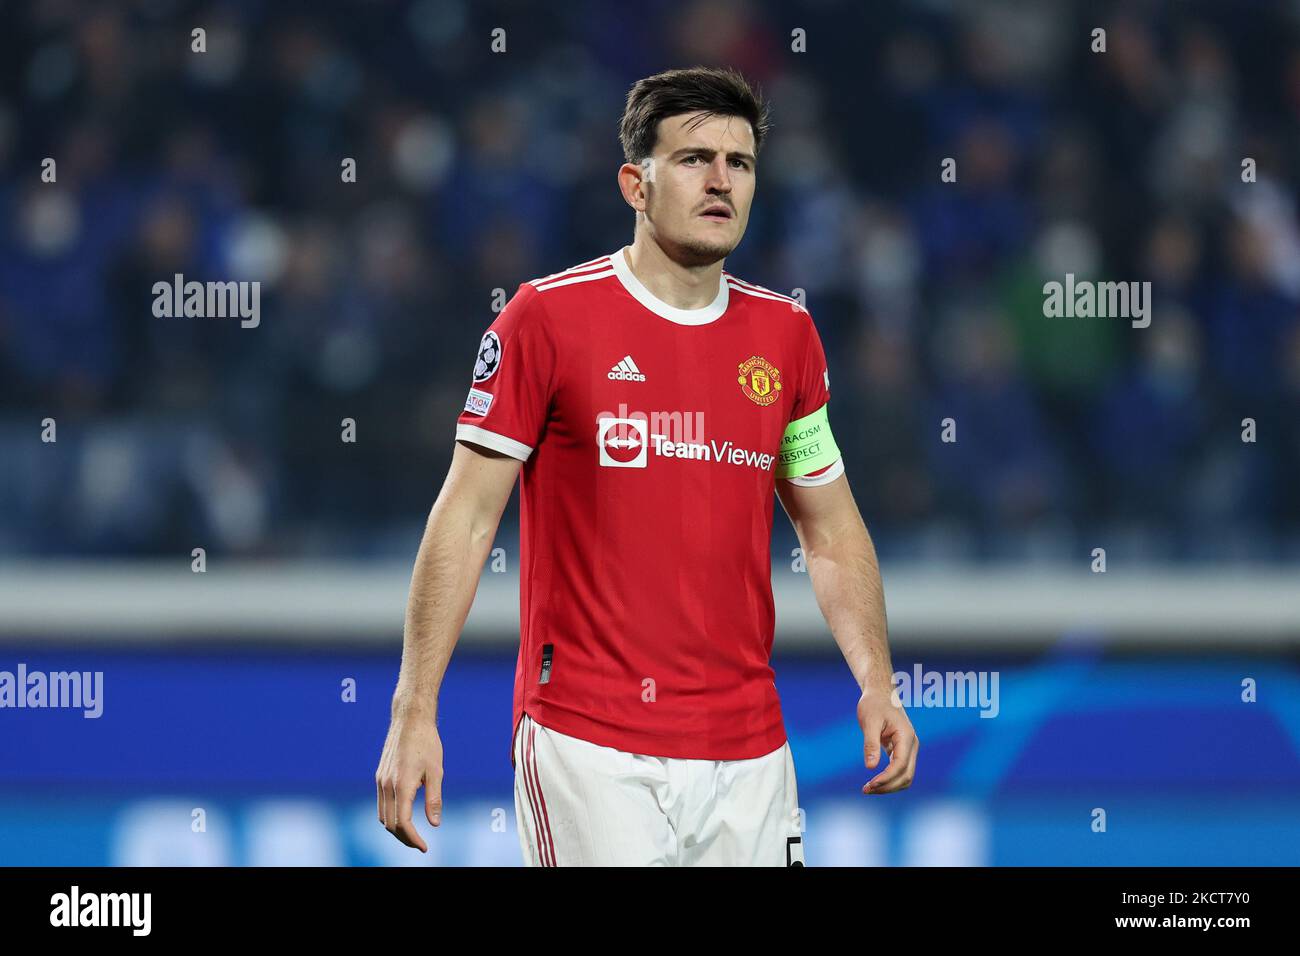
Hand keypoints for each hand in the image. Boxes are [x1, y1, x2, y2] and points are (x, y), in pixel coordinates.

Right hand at [375, 703, 442, 851]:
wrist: (410, 720)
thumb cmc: (427, 743)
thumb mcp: (436, 771)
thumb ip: (434, 799)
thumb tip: (435, 824)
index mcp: (402, 785)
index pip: (403, 823)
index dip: (413, 839)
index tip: (424, 847)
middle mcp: (387, 785)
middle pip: (390, 823)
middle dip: (404, 838)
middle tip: (420, 844)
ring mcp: (380, 780)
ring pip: (382, 815)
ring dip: (395, 828)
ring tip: (412, 833)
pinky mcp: (379, 776)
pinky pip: (381, 803)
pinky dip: (390, 815)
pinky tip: (403, 815)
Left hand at [857, 685, 917, 794]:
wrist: (880, 693)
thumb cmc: (874, 704)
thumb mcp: (869, 721)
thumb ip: (871, 744)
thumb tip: (870, 767)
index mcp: (906, 737)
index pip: (900, 765)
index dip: (886, 778)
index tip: (870, 784)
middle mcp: (912, 745)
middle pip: (906, 776)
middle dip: (887, 786)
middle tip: (865, 790)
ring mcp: (909, 749)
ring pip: (905, 776)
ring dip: (889, 786)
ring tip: (868, 788)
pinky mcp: (902, 751)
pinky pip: (900, 771)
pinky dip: (889, 779)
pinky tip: (874, 782)